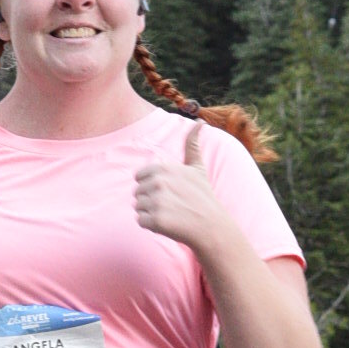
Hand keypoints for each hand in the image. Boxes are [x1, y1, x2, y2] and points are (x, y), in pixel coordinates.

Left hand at [134, 122, 221, 252]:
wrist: (211, 226)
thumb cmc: (203, 196)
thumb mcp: (197, 167)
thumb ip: (192, 144)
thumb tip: (201, 121)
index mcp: (163, 168)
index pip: (139, 177)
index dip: (152, 186)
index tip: (170, 191)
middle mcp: (158, 183)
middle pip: (137, 192)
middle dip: (151, 200)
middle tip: (173, 204)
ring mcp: (156, 202)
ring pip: (138, 207)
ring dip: (150, 212)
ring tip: (171, 214)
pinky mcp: (155, 220)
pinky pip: (141, 221)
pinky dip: (151, 225)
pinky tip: (169, 224)